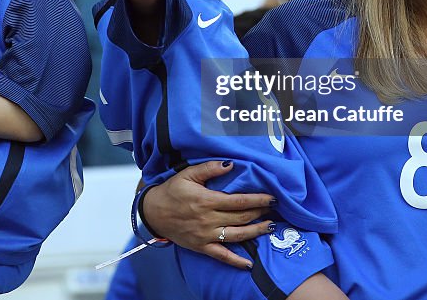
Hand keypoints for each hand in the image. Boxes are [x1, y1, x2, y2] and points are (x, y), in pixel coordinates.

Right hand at [141, 161, 274, 268]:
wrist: (153, 212)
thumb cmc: (171, 191)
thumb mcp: (187, 174)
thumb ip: (209, 169)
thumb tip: (230, 164)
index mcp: (206, 200)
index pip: (239, 201)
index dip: (257, 200)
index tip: (271, 197)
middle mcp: (208, 219)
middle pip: (241, 218)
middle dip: (260, 213)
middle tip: (274, 209)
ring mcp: (205, 235)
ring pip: (237, 236)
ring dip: (255, 232)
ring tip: (269, 227)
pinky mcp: (201, 247)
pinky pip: (221, 256)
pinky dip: (236, 261)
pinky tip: (249, 264)